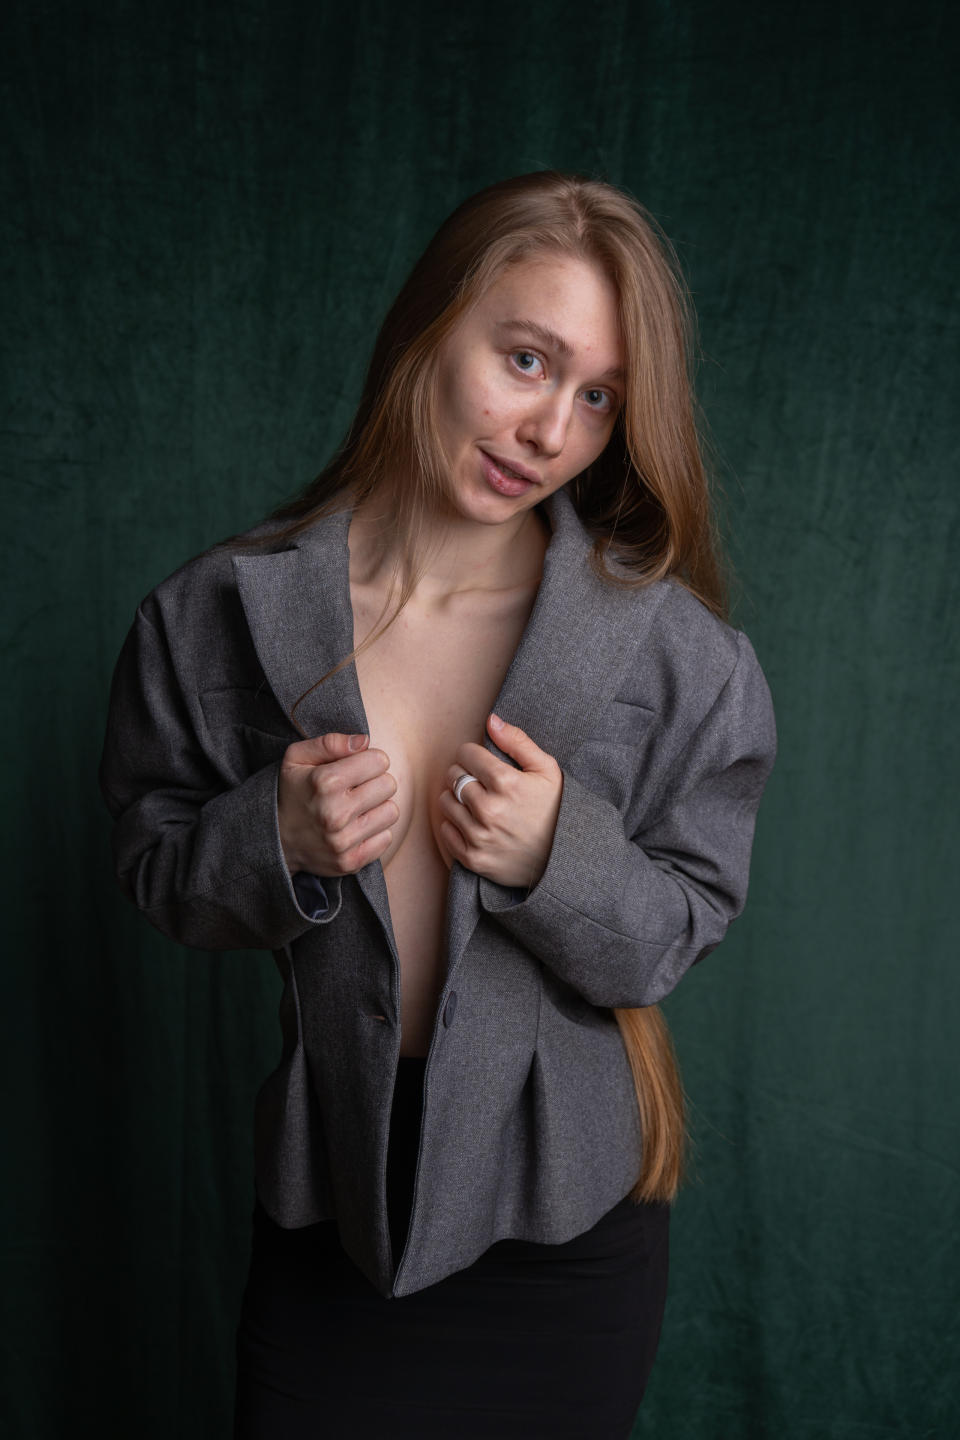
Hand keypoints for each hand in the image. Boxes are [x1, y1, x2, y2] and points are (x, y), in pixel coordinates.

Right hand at [277, 732, 397, 876]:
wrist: (275, 840)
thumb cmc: (291, 792)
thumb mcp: (297, 758)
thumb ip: (330, 743)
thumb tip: (365, 741)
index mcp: (325, 782)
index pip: (380, 760)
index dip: (369, 760)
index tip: (356, 768)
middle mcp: (335, 813)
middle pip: (389, 785)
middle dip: (376, 782)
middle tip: (357, 788)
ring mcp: (342, 841)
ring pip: (391, 812)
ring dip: (378, 807)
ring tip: (358, 808)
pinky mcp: (349, 861)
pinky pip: (386, 838)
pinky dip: (375, 832)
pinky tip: (356, 828)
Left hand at [438, 713, 562, 888]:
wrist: (562, 860)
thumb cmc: (556, 810)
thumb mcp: (548, 771)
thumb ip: (518, 742)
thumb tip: (491, 720)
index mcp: (507, 783)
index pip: (466, 754)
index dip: (473, 753)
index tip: (481, 760)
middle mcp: (490, 809)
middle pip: (454, 775)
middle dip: (464, 773)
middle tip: (479, 781)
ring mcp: (480, 836)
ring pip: (446, 801)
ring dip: (456, 797)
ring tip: (475, 800)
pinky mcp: (473, 858)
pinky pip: (446, 830)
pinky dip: (454, 823)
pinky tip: (473, 822)